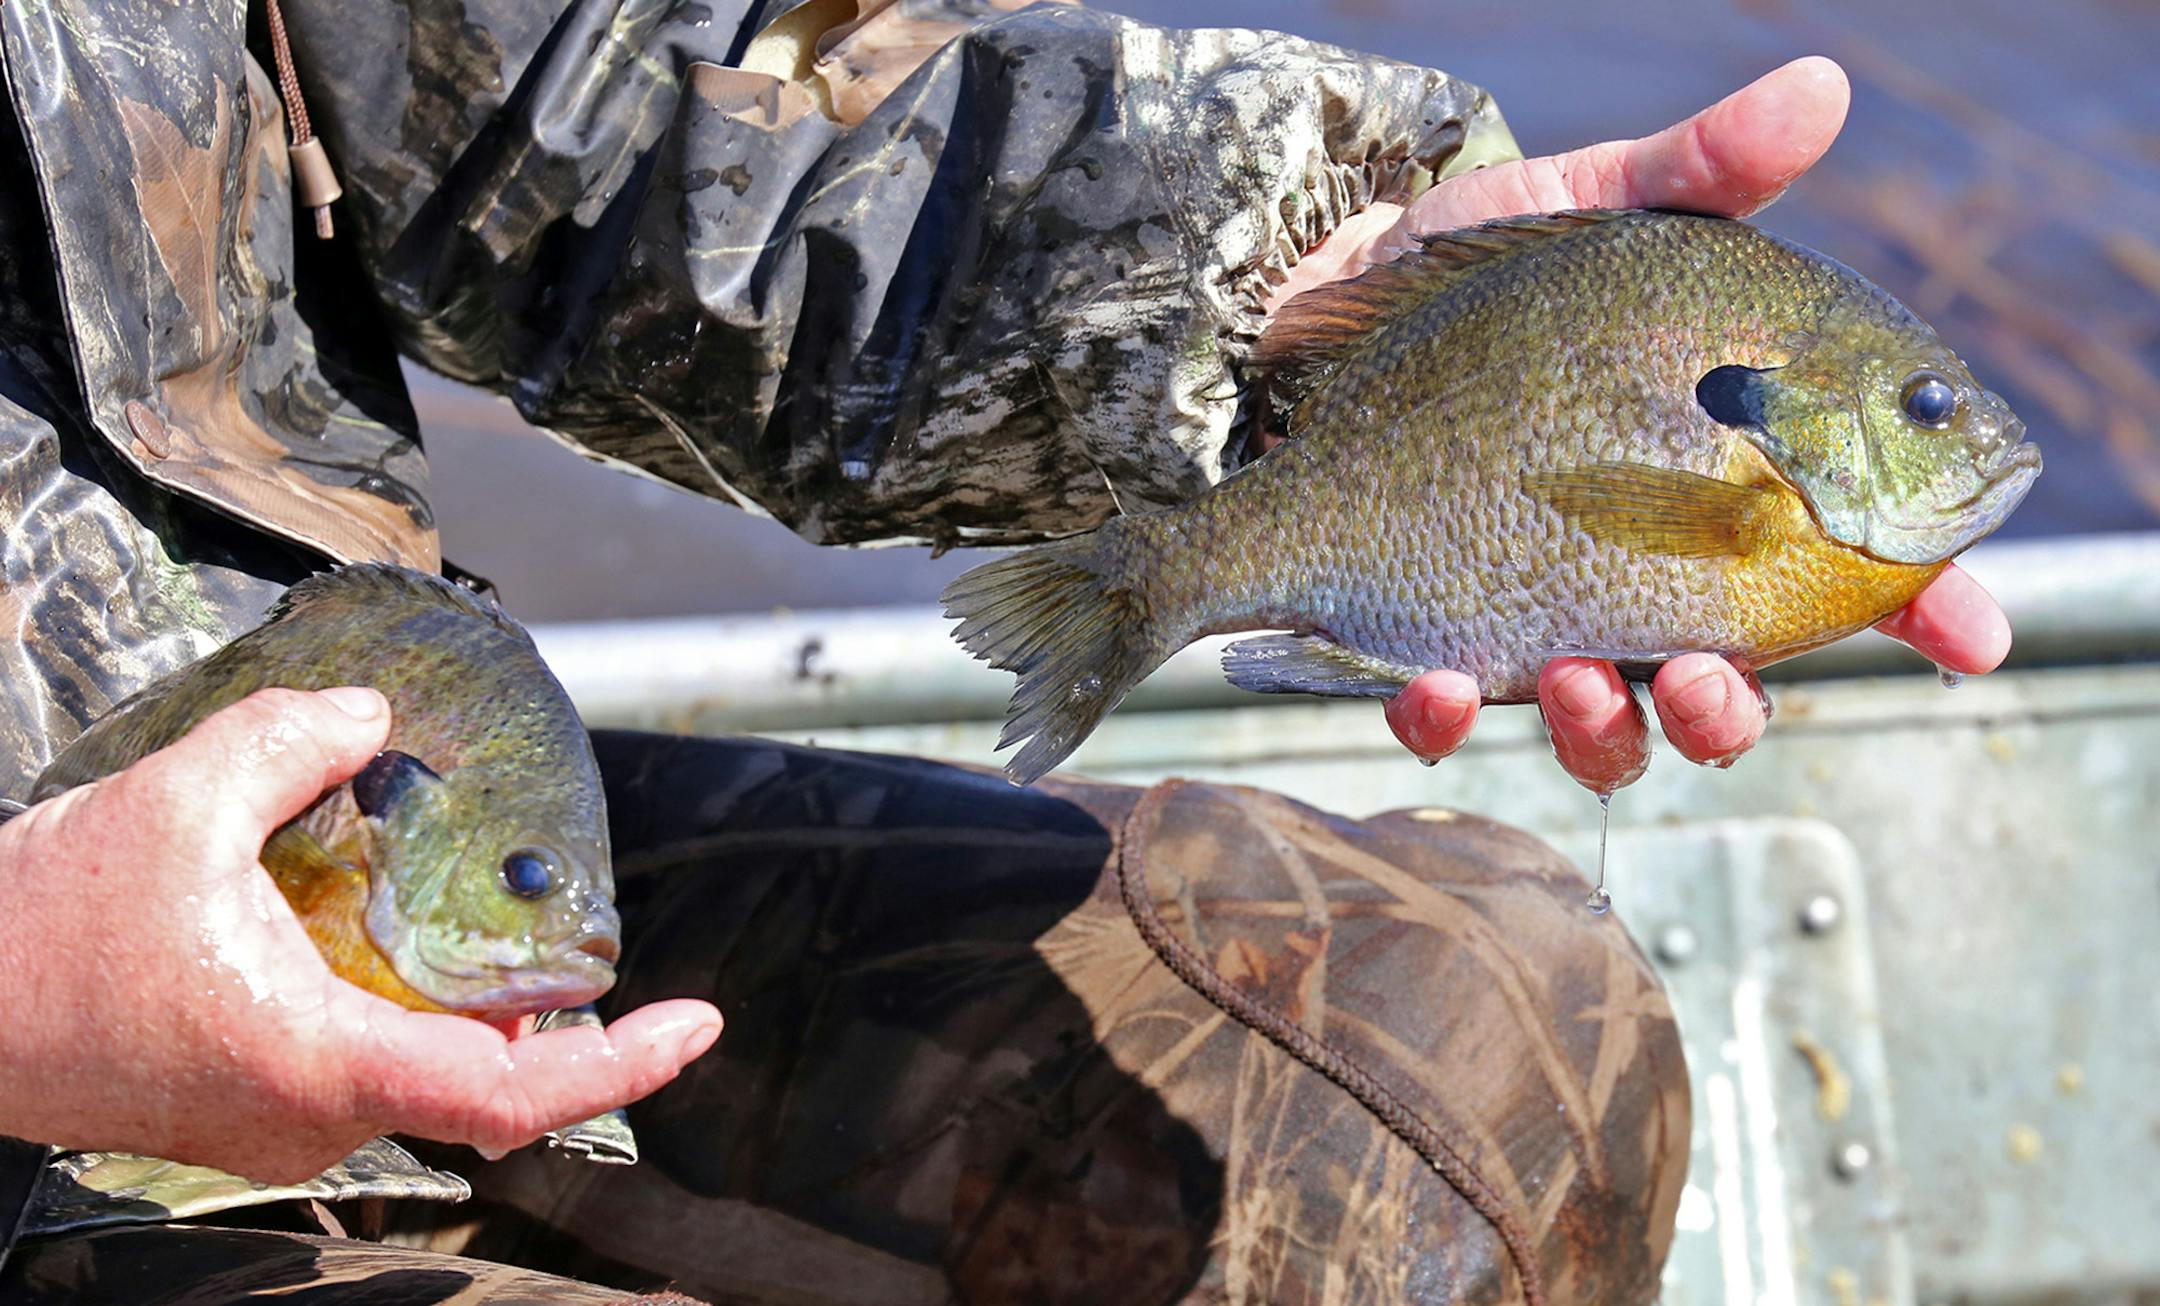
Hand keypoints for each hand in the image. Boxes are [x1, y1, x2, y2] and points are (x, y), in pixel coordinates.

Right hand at [0, 688, 721, 1182]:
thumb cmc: (39, 933)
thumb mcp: (175, 804)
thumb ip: (291, 742)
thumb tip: (370, 713)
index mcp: (318, 1063)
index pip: (507, 1095)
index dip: (616, 1065)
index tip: (691, 1025)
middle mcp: (310, 1115)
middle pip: (481, 1084)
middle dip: (553, 1021)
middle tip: (590, 945)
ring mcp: (279, 1123)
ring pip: (423, 1075)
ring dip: (474, 1010)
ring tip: (504, 933)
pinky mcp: (248, 1109)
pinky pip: (367, 1068)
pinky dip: (411, 1013)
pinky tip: (401, 943)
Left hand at [1271, 57, 2013, 789]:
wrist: (1327, 304)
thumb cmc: (1487, 273)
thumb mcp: (1596, 212)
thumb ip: (1701, 173)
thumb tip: (1818, 89)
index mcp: (1718, 493)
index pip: (1852, 565)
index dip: (1929, 608)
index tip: (1973, 635)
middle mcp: (1639, 576)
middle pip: (1722, 692)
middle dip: (1729, 711)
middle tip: (1712, 680)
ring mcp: (1531, 618)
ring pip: (1598, 729)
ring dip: (1602, 728)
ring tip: (1580, 680)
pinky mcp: (1418, 632)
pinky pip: (1439, 716)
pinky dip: (1442, 718)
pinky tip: (1435, 685)